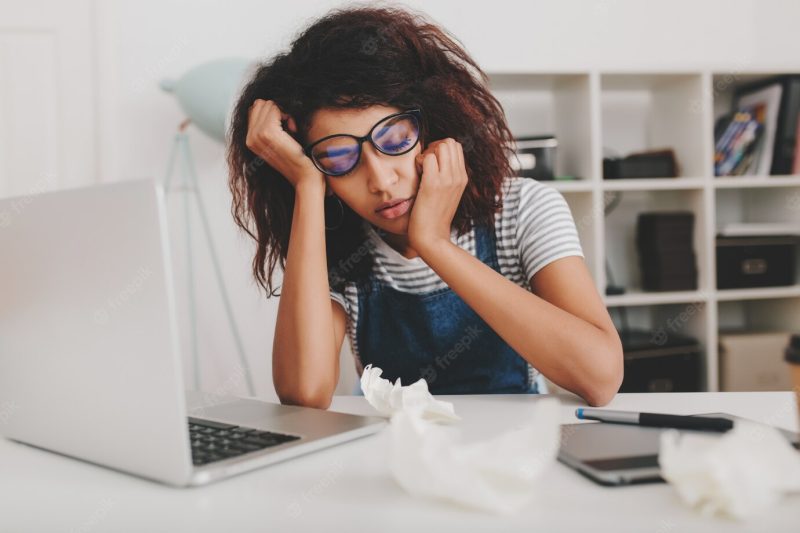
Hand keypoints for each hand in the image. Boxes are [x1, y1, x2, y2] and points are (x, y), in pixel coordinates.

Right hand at [245, 99, 323, 189]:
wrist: (304, 177)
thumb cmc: (296, 159)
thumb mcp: (279, 141)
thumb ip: (269, 125)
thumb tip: (264, 103)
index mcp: (250, 140)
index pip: (255, 108)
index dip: (273, 112)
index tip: (285, 127)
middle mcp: (250, 138)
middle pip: (261, 104)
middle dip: (278, 111)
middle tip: (290, 127)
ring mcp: (257, 135)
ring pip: (268, 104)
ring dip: (284, 113)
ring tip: (292, 130)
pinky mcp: (268, 133)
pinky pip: (275, 108)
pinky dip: (288, 114)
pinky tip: (294, 129)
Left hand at [407, 138, 467, 254]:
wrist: (432, 237)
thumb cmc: (435, 217)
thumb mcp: (448, 194)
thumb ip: (447, 178)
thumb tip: (436, 162)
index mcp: (463, 178)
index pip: (457, 147)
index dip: (441, 148)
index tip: (432, 162)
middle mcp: (458, 176)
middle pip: (450, 142)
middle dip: (435, 146)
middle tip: (425, 162)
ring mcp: (447, 180)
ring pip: (441, 146)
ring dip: (427, 152)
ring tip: (421, 168)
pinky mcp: (432, 184)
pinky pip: (427, 157)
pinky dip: (419, 160)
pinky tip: (417, 173)